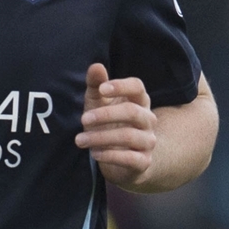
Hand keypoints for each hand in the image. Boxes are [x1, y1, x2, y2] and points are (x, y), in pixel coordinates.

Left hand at [75, 63, 155, 186]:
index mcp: (139, 101)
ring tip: (80, 140)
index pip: (138, 87)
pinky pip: (131, 158)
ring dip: (101, 137)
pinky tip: (94, 153)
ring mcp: (148, 141)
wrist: (121, 158)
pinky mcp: (144, 162)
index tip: (102, 89)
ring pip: (129, 136)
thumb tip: (96, 66)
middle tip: (83, 119)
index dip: (121, 86)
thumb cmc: (108, 123)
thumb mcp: (97, 103)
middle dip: (105, 115)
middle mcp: (148, 119)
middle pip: (132, 112)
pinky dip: (110, 155)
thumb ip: (96, 84)